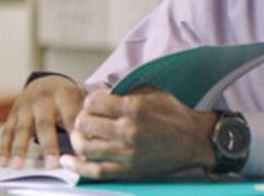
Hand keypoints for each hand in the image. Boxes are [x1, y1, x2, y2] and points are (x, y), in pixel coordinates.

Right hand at [0, 75, 83, 169]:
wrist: (45, 82)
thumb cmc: (67, 99)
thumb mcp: (79, 100)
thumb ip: (86, 118)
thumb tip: (94, 142)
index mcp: (64, 94)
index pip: (71, 116)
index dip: (75, 135)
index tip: (81, 155)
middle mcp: (42, 99)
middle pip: (45, 124)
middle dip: (48, 146)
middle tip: (51, 165)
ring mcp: (25, 106)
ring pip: (22, 129)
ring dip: (20, 148)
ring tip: (18, 165)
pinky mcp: (13, 114)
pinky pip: (7, 131)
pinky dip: (4, 147)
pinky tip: (4, 162)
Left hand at [64, 88, 216, 179]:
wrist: (195, 141)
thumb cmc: (173, 113)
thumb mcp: (150, 92)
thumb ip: (123, 91)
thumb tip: (98, 92)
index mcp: (133, 108)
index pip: (93, 102)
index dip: (89, 101)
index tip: (94, 104)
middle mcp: (129, 131)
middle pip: (85, 123)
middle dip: (81, 119)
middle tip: (86, 119)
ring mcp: (128, 153)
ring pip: (86, 147)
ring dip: (77, 139)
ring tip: (80, 136)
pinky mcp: (129, 171)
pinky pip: (96, 172)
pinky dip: (78, 167)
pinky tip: (68, 161)